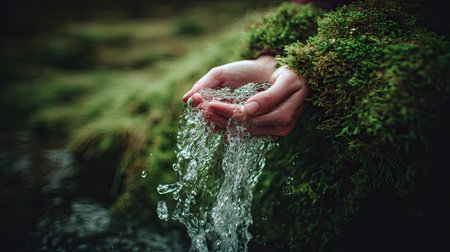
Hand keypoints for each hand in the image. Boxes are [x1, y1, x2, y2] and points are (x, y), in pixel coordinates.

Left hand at [183, 56, 309, 136]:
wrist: (306, 80)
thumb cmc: (296, 77)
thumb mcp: (286, 81)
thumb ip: (269, 96)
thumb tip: (249, 109)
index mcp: (281, 117)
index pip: (247, 118)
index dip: (227, 111)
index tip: (209, 103)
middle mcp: (278, 129)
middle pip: (242, 127)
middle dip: (220, 118)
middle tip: (200, 109)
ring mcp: (274, 131)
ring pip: (242, 130)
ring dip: (222, 122)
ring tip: (204, 113)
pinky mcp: (269, 129)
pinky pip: (246, 130)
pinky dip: (231, 123)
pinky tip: (218, 118)